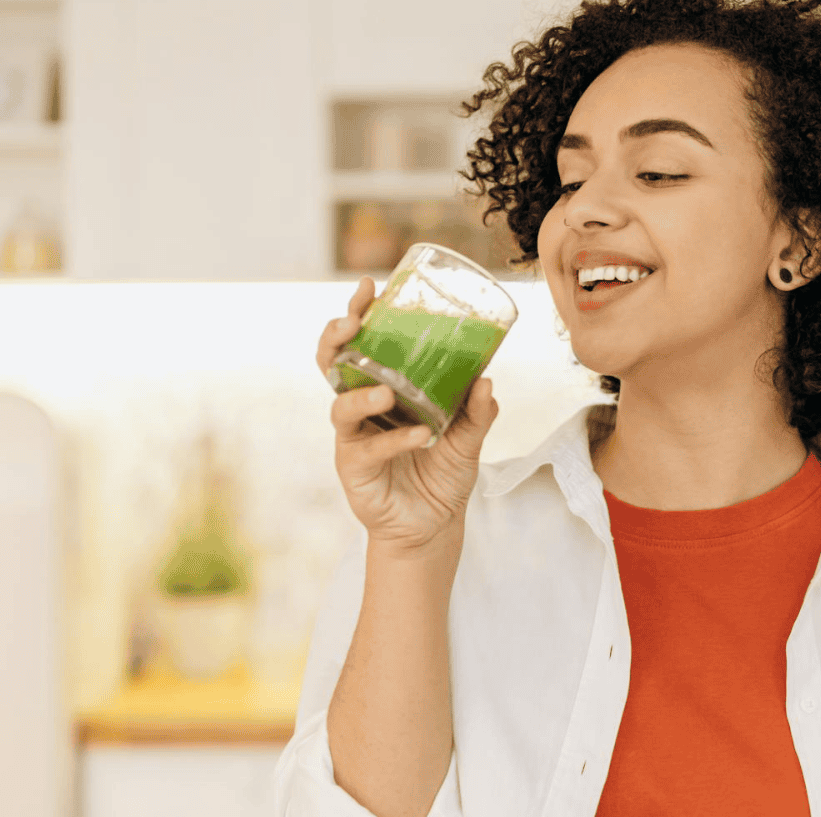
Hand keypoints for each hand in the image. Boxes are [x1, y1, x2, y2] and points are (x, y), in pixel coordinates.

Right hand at [317, 276, 500, 550]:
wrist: (434, 525)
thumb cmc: (442, 473)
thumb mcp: (469, 438)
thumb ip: (478, 411)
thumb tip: (487, 380)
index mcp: (382, 388)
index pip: (361, 343)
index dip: (359, 313)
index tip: (370, 286)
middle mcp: (361, 408)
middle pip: (333, 364)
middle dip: (336, 338)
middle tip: (353, 322)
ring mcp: (354, 438)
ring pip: (341, 406)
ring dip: (361, 393)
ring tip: (388, 390)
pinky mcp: (354, 469)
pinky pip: (369, 449)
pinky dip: (394, 440)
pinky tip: (419, 434)